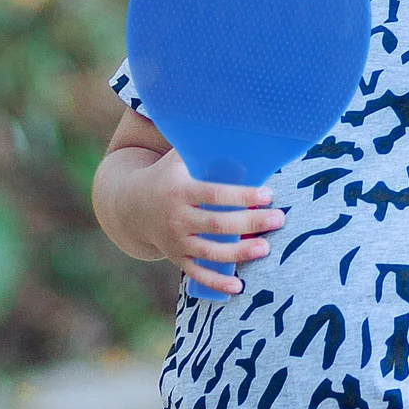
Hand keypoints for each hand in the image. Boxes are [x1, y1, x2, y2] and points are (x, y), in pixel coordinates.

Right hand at [123, 149, 285, 296]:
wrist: (130, 205)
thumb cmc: (167, 175)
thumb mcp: (178, 157)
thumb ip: (201, 146)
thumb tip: (234, 121)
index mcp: (179, 190)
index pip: (215, 194)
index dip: (242, 196)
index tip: (268, 194)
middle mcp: (176, 218)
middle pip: (217, 224)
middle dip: (250, 223)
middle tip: (279, 219)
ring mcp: (176, 241)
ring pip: (210, 252)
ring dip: (240, 254)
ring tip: (265, 249)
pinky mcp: (176, 258)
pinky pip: (197, 274)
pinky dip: (216, 283)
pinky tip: (238, 288)